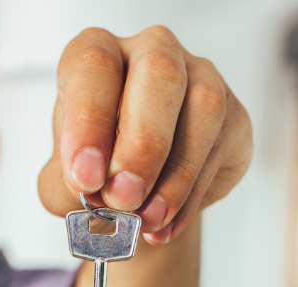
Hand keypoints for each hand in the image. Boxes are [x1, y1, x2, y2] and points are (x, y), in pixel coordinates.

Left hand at [39, 26, 252, 244]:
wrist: (135, 198)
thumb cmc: (96, 171)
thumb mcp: (65, 181)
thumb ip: (70, 185)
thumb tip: (96, 192)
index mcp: (98, 55)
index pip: (93, 65)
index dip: (89, 120)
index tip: (86, 176)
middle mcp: (150, 52)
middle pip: (158, 72)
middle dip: (141, 143)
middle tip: (123, 198)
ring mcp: (199, 77)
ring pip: (203, 108)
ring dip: (174, 174)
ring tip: (147, 219)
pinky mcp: (232, 113)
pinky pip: (218, 148)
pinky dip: (190, 195)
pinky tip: (166, 223)